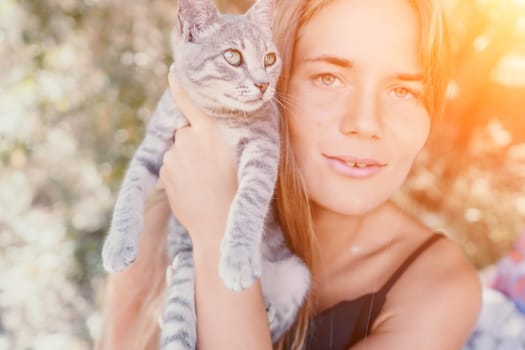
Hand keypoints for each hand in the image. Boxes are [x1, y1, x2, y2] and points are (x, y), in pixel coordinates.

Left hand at [159, 73, 237, 249]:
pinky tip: (194, 187)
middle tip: (212, 162)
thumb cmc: (237, 191)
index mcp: (210, 132)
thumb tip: (201, 131)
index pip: (190, 101)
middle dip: (194, 140)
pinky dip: (179, 171)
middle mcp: (188, 139)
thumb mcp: (240, 157)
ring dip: (187, 158)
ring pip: (179, 149)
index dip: (180, 86)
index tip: (173, 72)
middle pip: (187, 131)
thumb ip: (220, 138)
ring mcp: (173, 156)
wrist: (218, 226)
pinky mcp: (164, 172)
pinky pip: (172, 164)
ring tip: (205, 179)